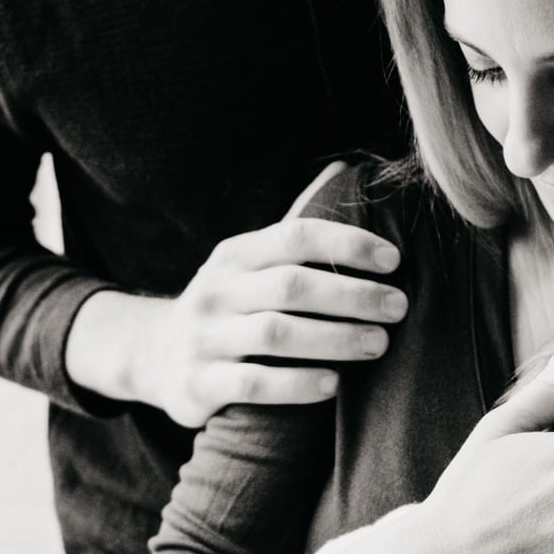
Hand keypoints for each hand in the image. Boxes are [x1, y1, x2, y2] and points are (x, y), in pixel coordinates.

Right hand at [109, 218, 406, 427]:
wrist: (154, 357)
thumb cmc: (227, 305)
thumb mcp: (250, 261)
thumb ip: (296, 224)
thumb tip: (345, 168)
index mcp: (235, 255)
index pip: (295, 236)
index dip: (347, 244)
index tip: (393, 260)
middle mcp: (216, 290)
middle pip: (292, 285)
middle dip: (352, 295)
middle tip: (398, 307)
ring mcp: (203, 337)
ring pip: (275, 333)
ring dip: (335, 338)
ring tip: (379, 344)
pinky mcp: (196, 384)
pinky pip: (252, 383)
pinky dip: (296, 383)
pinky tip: (333, 384)